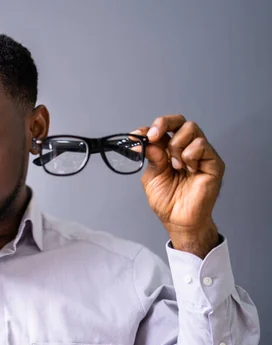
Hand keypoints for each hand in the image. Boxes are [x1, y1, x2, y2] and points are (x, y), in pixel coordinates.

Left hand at [133, 115, 223, 257]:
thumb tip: (146, 140)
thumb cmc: (167, 201)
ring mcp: (200, 154)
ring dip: (176, 144)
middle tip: (152, 136)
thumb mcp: (152, 176)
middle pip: (179, 121)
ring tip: (174, 165)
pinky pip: (201, 145)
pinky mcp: (213, 162)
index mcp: (169, 150)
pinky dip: (189, 155)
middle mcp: (186, 148)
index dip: (148, 129)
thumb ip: (151, 156)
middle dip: (163, 123)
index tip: (134, 136)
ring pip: (191, 128)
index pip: (162, 129)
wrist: (178, 220)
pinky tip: (186, 169)